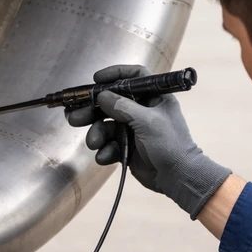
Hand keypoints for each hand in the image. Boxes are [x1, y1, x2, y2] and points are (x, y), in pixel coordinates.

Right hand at [67, 65, 231, 218]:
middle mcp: (142, 110)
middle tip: (74, 117)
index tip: (96, 79)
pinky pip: (109, 145)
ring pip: (106, 126)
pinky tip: (105, 157)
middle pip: (111, 103)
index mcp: (154, 97)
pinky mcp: (127, 148)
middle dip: (92, 111)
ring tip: (93, 143)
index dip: (115, 74)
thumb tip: (101, 95)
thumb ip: (122, 106)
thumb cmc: (170, 144)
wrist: (178, 177)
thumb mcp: (147, 121)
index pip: (134, 76)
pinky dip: (105, 151)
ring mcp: (133, 129)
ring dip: (96, 134)